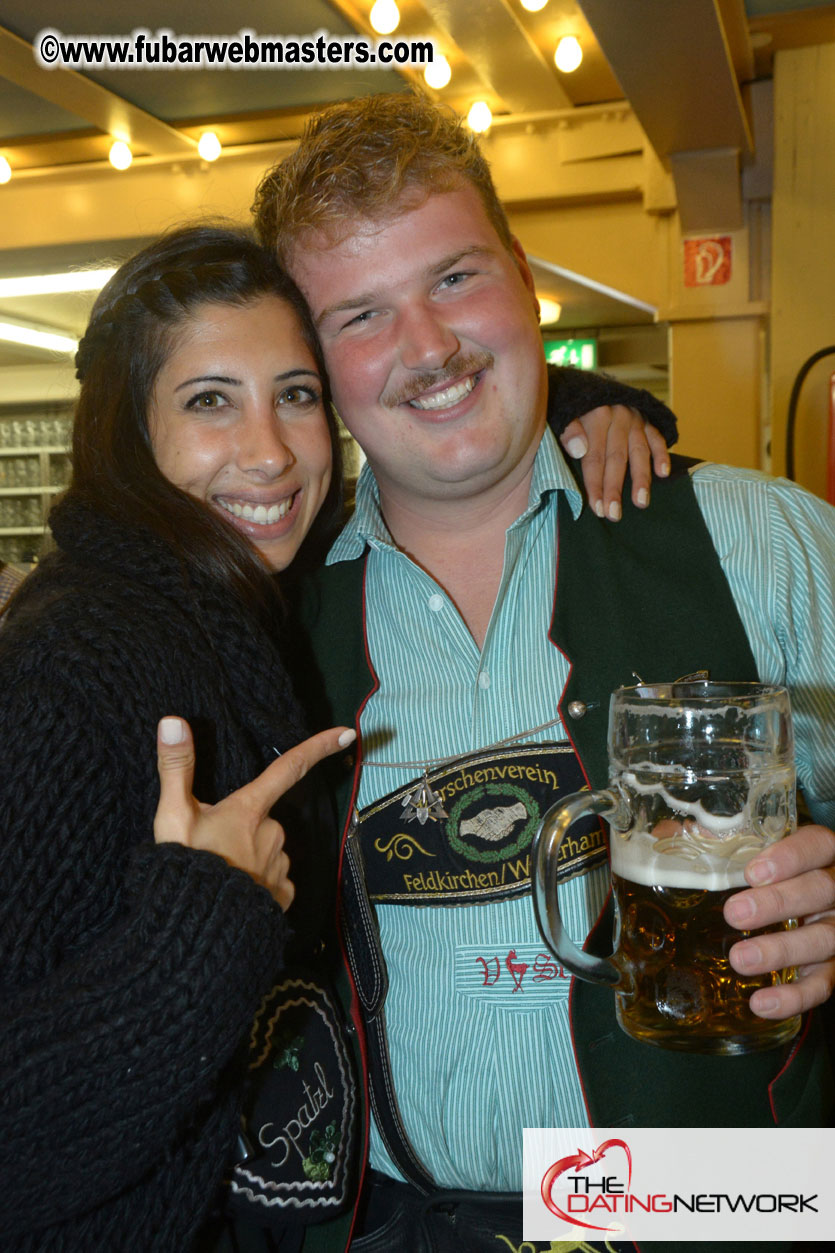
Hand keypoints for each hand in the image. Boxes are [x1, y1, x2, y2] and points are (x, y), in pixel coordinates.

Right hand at [154, 716, 355, 910]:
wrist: (196, 929)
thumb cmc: (186, 867)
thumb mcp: (173, 815)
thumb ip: (176, 767)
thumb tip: (173, 721)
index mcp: (250, 809)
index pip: (288, 768)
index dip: (318, 746)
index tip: (348, 732)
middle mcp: (273, 833)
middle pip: (264, 820)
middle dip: (242, 829)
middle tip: (208, 849)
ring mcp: (280, 866)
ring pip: (269, 852)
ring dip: (248, 858)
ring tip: (217, 875)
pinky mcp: (282, 897)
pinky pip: (275, 882)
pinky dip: (258, 885)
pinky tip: (236, 894)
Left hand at [560, 405, 669, 520]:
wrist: (595, 389)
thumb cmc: (576, 412)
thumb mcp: (565, 416)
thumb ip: (568, 432)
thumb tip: (578, 451)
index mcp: (595, 416)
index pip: (594, 457)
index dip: (595, 484)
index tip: (596, 508)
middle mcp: (618, 416)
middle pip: (616, 458)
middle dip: (614, 489)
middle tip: (614, 514)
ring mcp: (636, 419)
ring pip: (639, 452)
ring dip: (641, 479)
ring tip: (641, 502)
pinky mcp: (649, 419)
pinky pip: (657, 438)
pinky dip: (662, 455)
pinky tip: (663, 474)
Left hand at [724, 825, 834, 1017]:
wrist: (796, 905)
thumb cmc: (766, 872)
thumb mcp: (752, 850)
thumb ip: (720, 844)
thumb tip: (665, 836)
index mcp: (822, 852)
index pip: (817, 845)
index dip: (791, 857)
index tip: (753, 872)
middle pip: (822, 890)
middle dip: (778, 903)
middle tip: (735, 913)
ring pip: (825, 939)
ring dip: (782, 951)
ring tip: (739, 959)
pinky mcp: (834, 966)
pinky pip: (824, 984)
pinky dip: (794, 997)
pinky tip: (761, 1003)